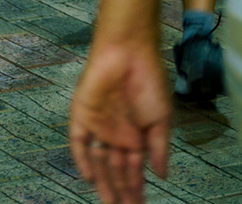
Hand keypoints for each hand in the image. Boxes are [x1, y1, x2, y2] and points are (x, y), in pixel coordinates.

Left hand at [70, 36, 173, 203]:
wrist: (130, 53)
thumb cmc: (149, 82)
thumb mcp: (161, 120)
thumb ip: (159, 149)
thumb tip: (162, 177)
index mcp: (135, 137)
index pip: (133, 171)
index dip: (136, 189)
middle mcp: (115, 134)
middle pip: (115, 170)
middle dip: (120, 191)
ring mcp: (98, 125)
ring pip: (99, 161)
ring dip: (105, 181)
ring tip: (112, 202)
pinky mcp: (82, 114)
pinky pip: (79, 141)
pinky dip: (83, 158)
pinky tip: (89, 177)